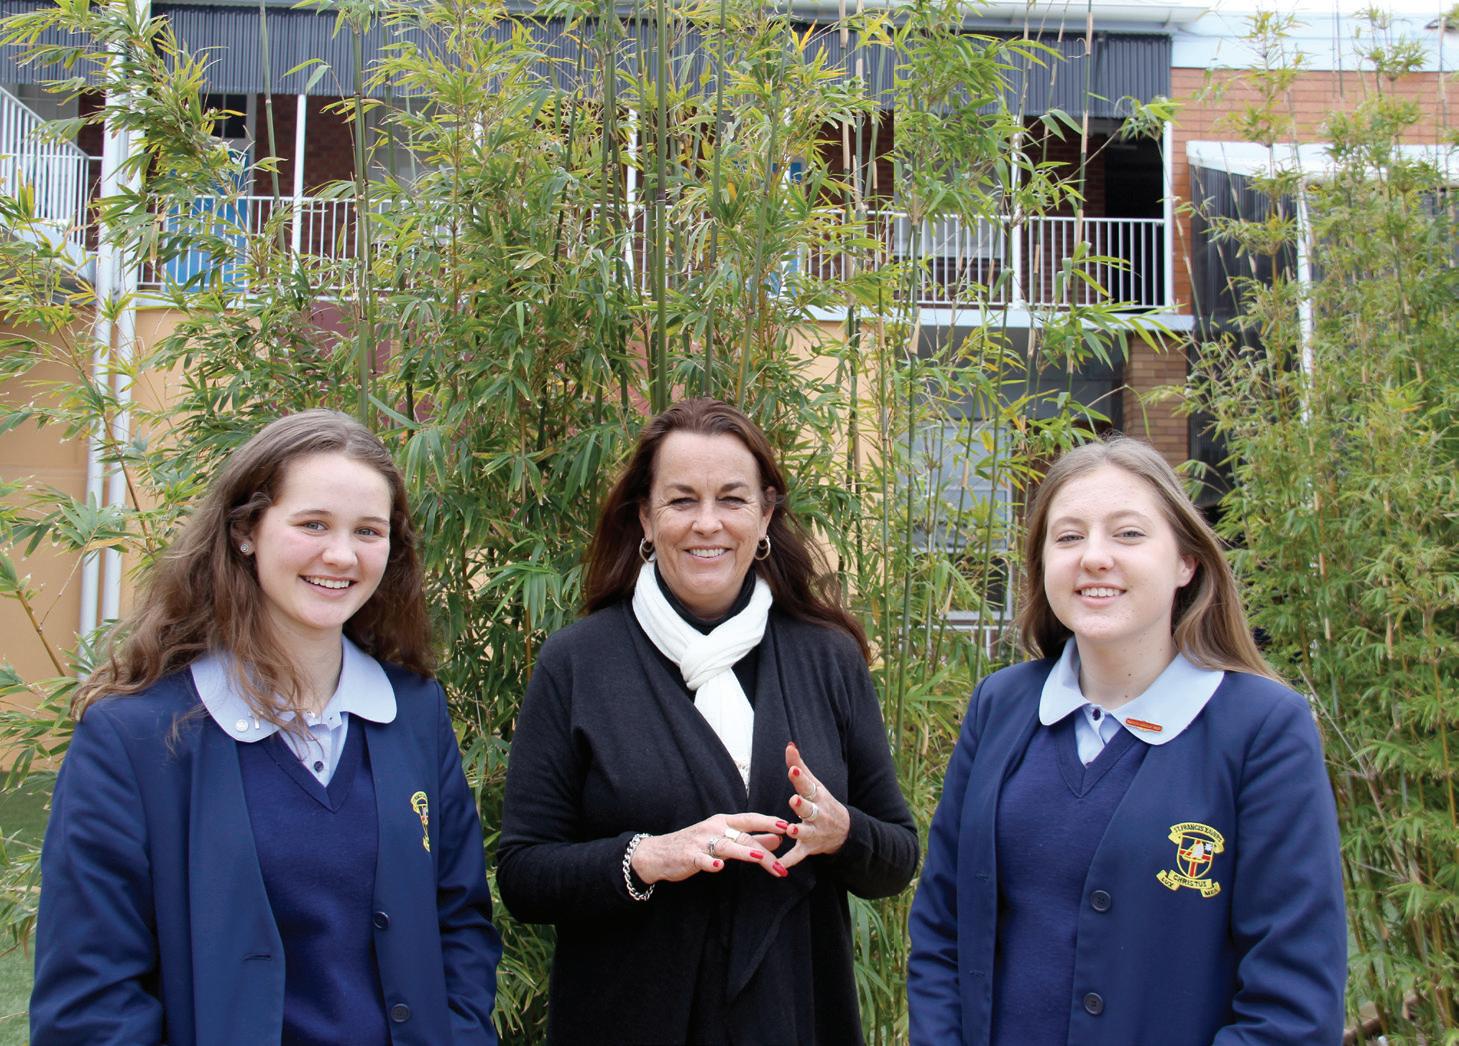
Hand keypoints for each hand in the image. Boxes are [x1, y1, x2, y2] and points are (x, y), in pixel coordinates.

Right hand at [631, 813, 787, 883]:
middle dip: (765, 850)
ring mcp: (701, 841)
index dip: (769, 822)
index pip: (751, 819)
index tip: (788, 826)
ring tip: (759, 856)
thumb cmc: (696, 844)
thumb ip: (751, 838)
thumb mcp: (724, 838)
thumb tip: (778, 838)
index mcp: (724, 822)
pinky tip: (719, 867)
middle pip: (744, 836)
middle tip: (782, 865)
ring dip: (743, 850)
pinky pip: (701, 859)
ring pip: (726, 845)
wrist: (659, 852)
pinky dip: (710, 863)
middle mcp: (714, 828)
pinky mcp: (689, 856)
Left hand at [778, 741, 849, 870]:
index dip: (799, 777)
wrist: (845, 832)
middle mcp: (817, 815)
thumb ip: (799, 766)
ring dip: (797, 831)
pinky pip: (798, 855)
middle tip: (794, 800)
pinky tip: (779, 865)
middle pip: (809, 809)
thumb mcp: (815, 785)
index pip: (808, 785)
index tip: (791, 770)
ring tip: (790, 830)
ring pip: (804, 832)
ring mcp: (814, 832)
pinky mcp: (809, 848)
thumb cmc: (823, 803)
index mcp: (817, 797)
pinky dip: (789, 860)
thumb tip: (789, 744)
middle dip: (802, 805)